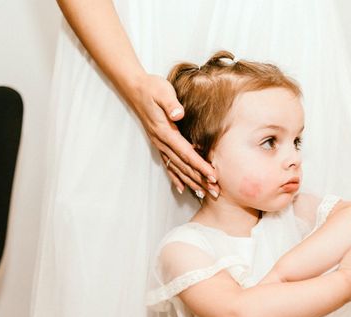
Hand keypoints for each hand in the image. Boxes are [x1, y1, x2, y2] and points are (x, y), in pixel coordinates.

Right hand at [126, 73, 219, 197]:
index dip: (200, 166)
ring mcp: (159, 145)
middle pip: (184, 166)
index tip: (213, 176)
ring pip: (177, 168)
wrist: (135, 88)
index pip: (187, 153)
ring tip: (203, 193)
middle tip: (215, 191)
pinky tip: (181, 188)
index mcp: (165, 132)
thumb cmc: (152, 88)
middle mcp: (162, 142)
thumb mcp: (162, 91)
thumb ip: (170, 103)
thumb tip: (178, 115)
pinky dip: (175, 178)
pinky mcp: (159, 144)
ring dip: (191, 182)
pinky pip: (168, 165)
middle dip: (200, 179)